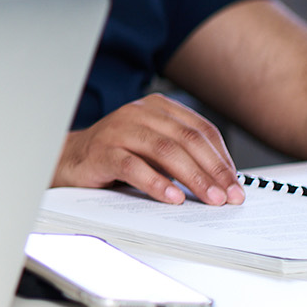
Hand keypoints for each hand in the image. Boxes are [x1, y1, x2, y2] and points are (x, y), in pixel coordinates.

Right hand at [54, 94, 246, 205]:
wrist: (71, 159)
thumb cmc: (118, 155)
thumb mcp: (155, 150)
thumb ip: (183, 156)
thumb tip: (223, 181)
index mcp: (157, 107)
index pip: (201, 129)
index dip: (222, 158)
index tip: (236, 184)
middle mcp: (138, 112)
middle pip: (187, 139)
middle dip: (213, 170)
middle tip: (229, 195)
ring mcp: (119, 129)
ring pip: (165, 150)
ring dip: (193, 177)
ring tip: (210, 199)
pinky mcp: (102, 150)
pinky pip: (134, 166)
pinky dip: (157, 183)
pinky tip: (173, 198)